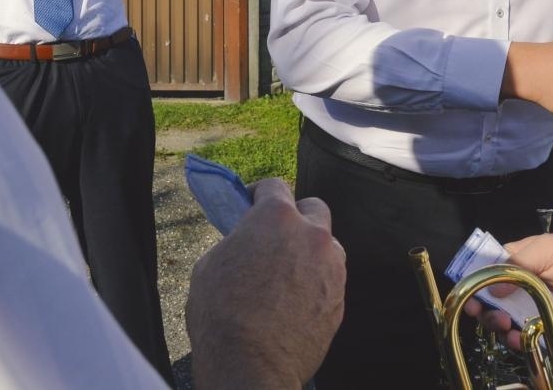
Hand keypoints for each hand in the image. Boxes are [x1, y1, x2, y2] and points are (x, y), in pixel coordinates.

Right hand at [187, 178, 344, 389]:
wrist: (250, 366)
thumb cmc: (221, 315)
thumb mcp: (211, 264)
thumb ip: (237, 241)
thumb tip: (245, 241)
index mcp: (275, 218)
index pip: (275, 186)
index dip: (260, 195)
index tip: (251, 206)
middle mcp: (312, 235)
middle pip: (312, 209)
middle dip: (296, 218)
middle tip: (275, 239)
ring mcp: (331, 267)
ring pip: (327, 246)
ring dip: (310, 253)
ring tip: (286, 276)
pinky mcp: (341, 299)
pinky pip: (330, 279)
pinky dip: (316, 284)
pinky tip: (294, 302)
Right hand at [464, 231, 552, 345]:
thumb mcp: (547, 248)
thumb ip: (517, 263)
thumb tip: (492, 287)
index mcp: (515, 264)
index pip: (484, 274)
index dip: (472, 287)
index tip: (467, 298)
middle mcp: (520, 287)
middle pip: (490, 303)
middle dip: (484, 312)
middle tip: (490, 316)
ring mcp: (533, 309)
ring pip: (506, 323)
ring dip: (500, 329)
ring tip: (506, 328)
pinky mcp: (549, 327)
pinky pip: (529, 338)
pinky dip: (520, 342)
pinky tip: (520, 339)